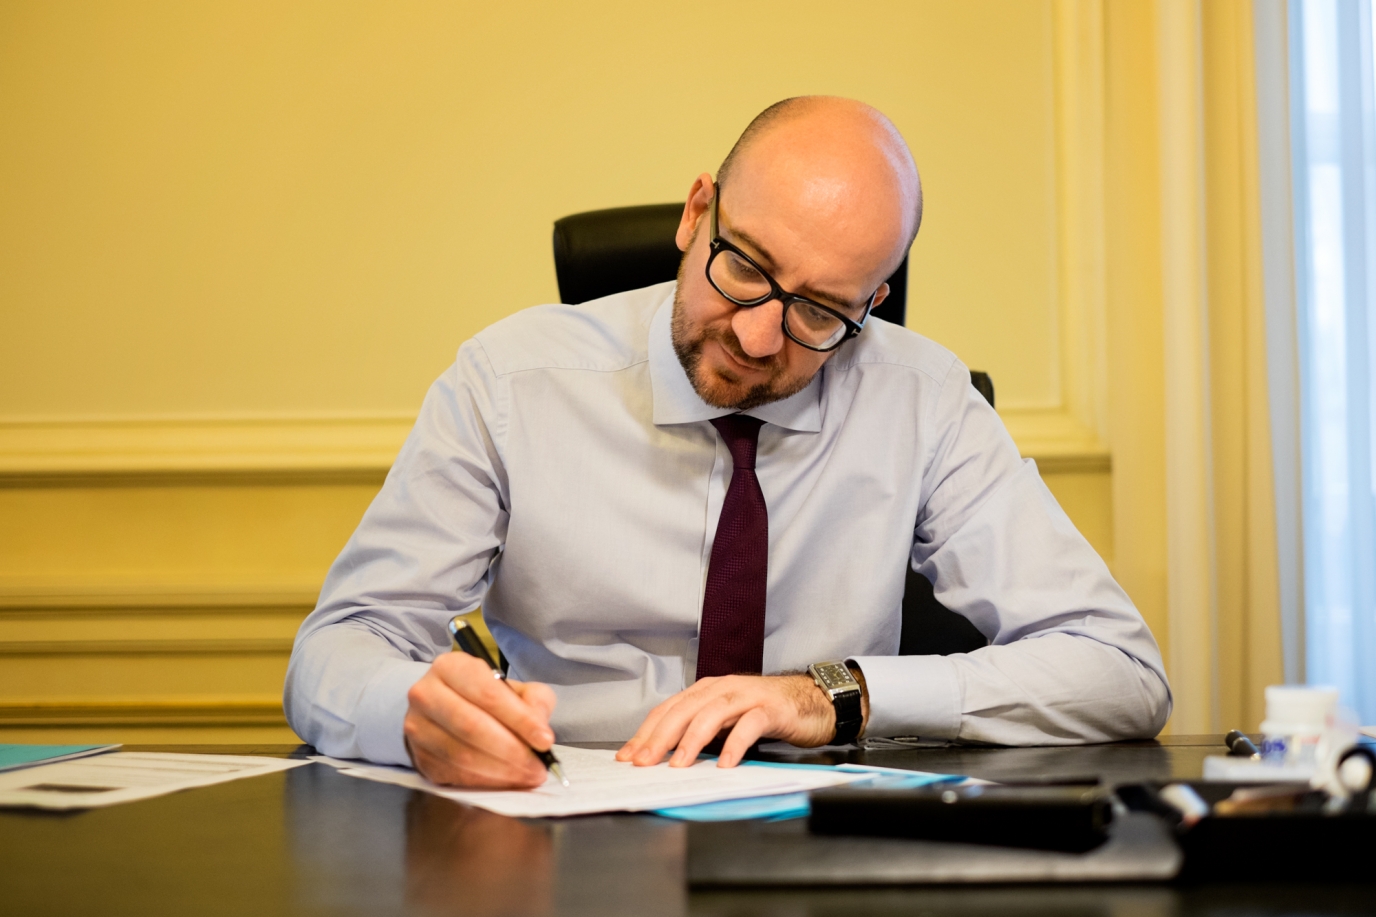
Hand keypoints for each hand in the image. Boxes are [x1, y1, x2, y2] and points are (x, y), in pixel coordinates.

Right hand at [404, 652, 557, 787]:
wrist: (444, 709)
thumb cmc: (484, 697)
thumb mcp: (514, 688)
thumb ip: (534, 701)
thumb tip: (540, 730)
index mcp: (451, 667)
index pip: (489, 694)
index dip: (520, 720)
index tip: (545, 741)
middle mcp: (426, 694)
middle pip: (472, 726)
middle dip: (512, 751)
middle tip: (538, 768)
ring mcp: (417, 727)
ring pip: (462, 755)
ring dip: (500, 771)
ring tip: (526, 776)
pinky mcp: (418, 757)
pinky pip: (454, 774)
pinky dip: (484, 781)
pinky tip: (505, 781)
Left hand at [615, 672, 866, 768]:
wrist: (811, 701)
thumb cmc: (764, 713)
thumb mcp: (725, 722)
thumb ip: (700, 733)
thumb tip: (664, 758)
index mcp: (706, 691)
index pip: (668, 710)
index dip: (645, 733)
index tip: (627, 756)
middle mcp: (722, 688)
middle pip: (683, 711)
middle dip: (659, 738)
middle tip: (643, 762)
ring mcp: (747, 696)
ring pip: (711, 714)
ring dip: (691, 741)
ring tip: (678, 764)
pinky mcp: (771, 709)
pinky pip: (749, 725)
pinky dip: (734, 744)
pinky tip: (725, 764)